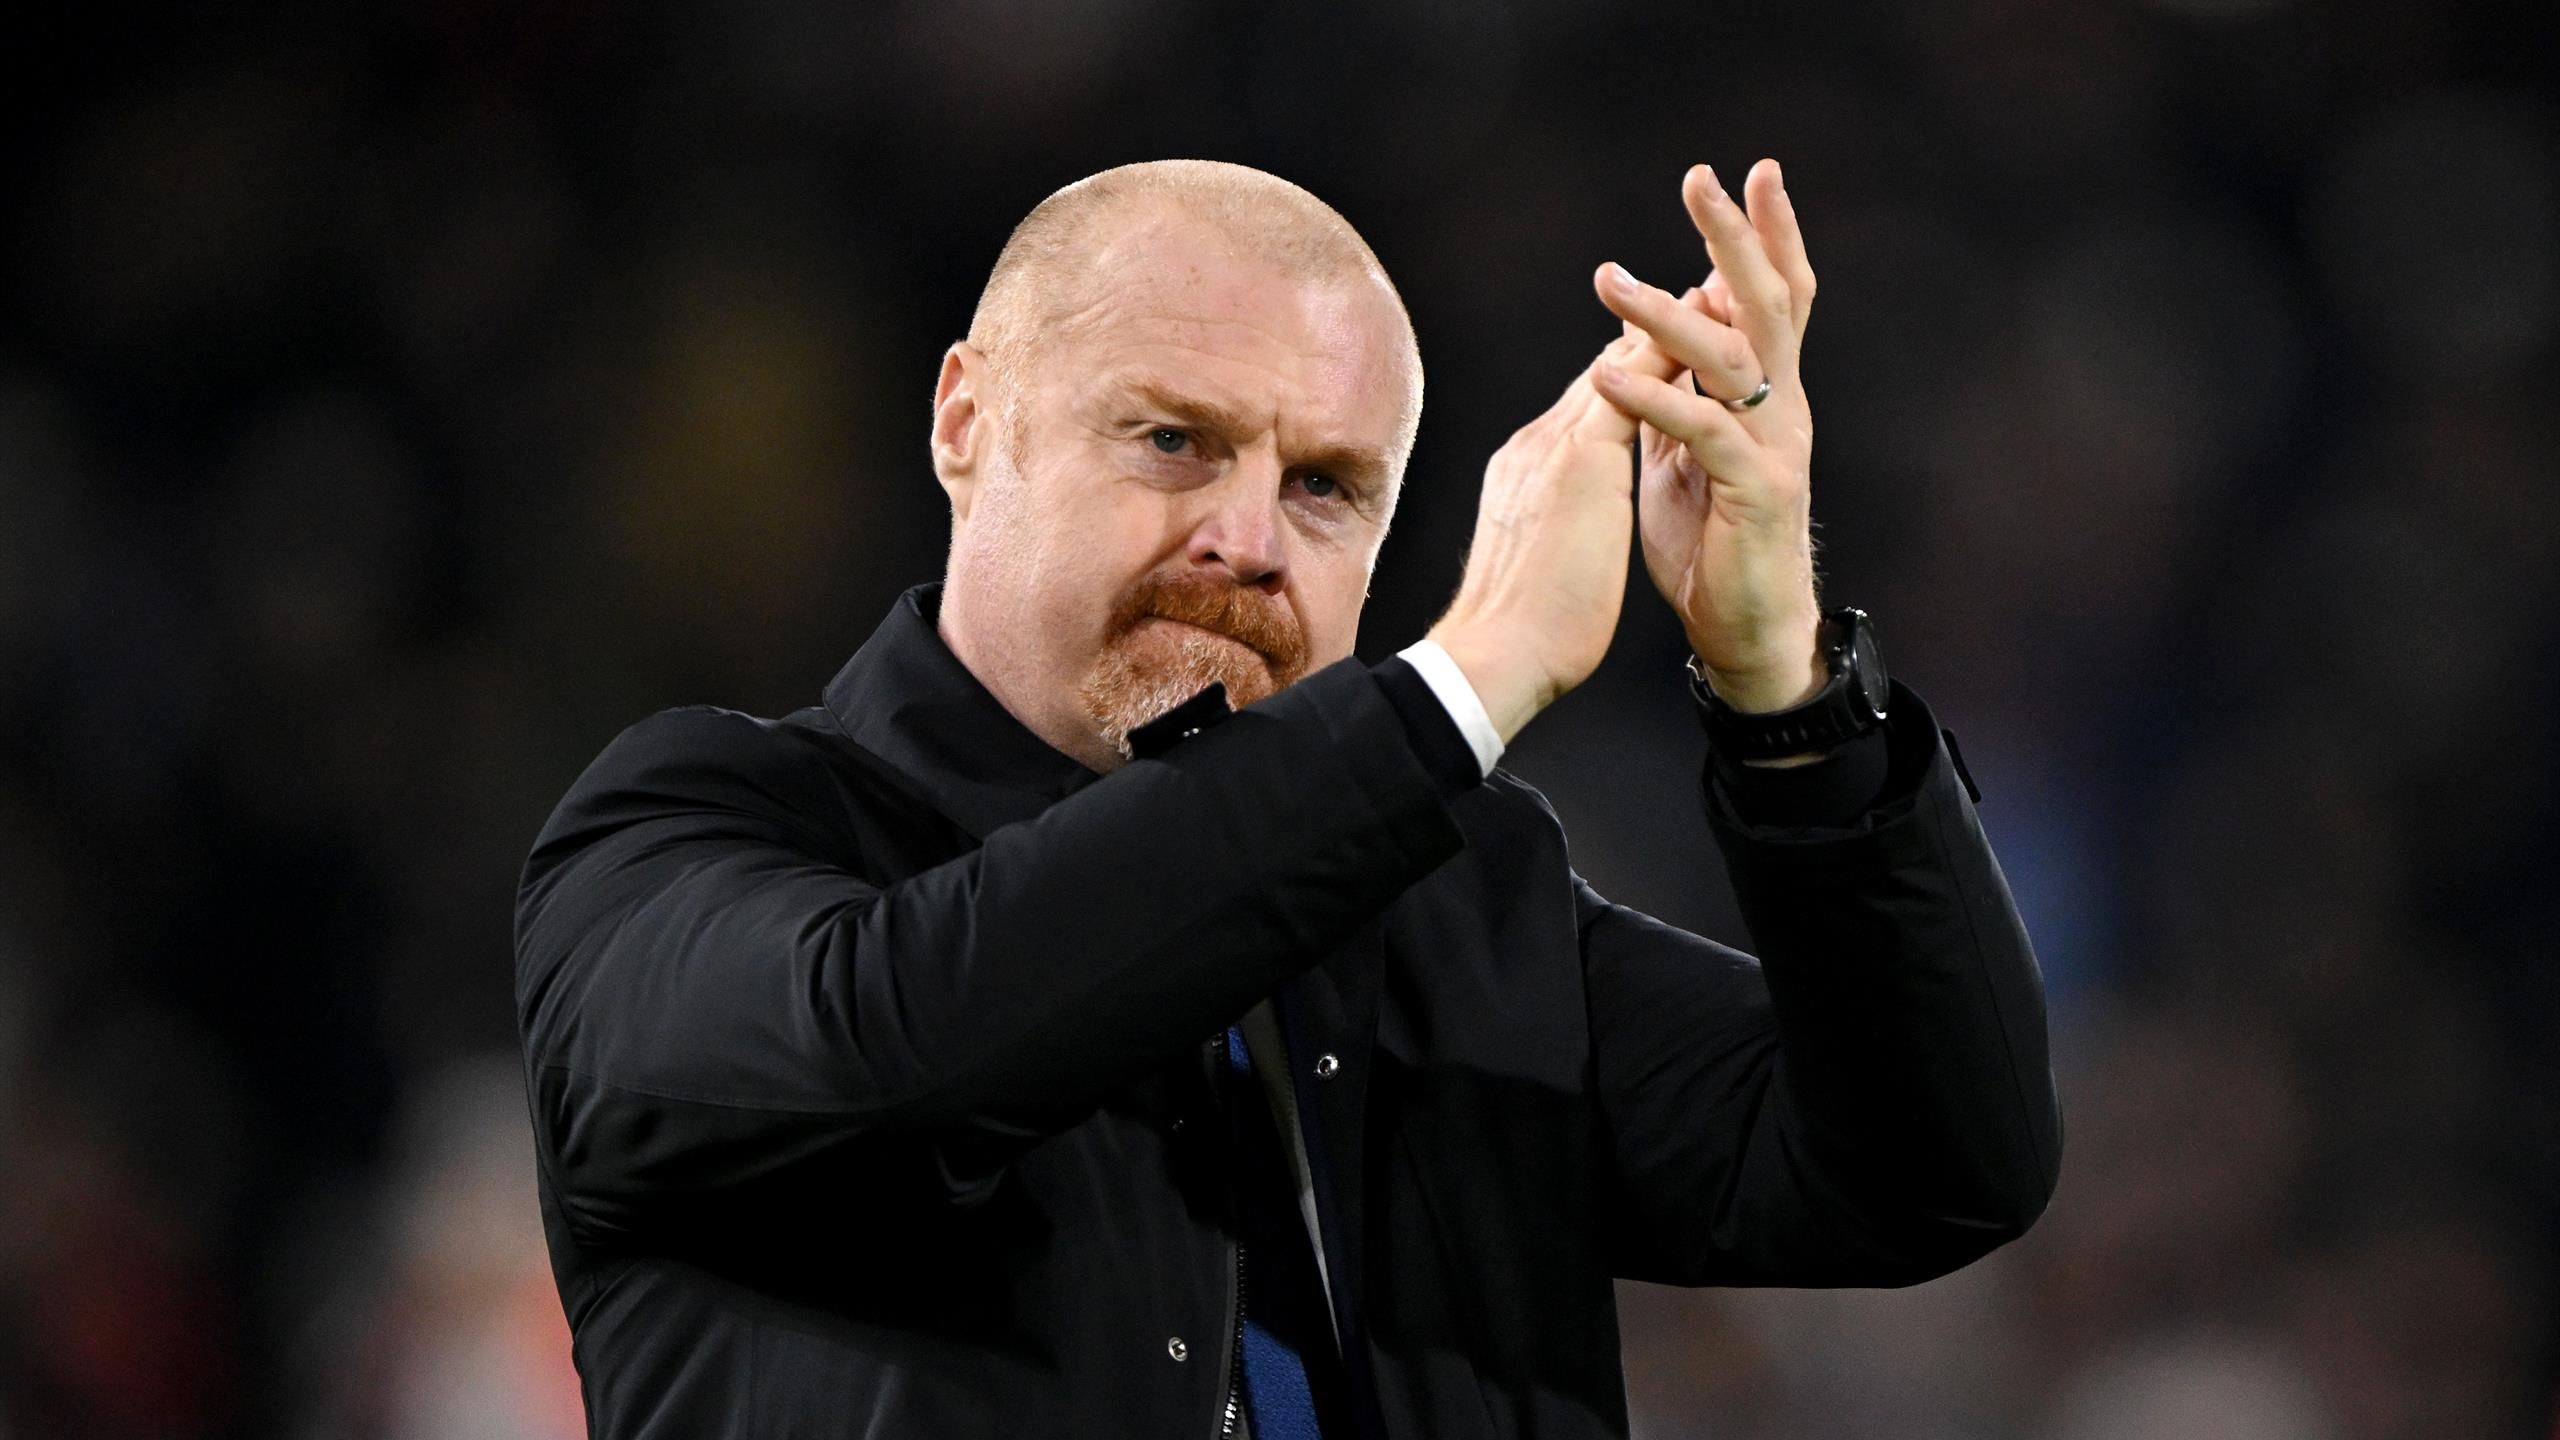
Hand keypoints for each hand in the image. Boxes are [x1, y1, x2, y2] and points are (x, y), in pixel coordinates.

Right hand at [1426, 331, 1656, 743]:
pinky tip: (1696, 335)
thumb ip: (1553, 530)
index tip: (1654, 355)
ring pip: (1613, 371)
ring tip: (1702, 296)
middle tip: (1689, 297)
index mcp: (1528, 476)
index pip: (1583, 413)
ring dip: (1658, 333)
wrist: (1495, 655)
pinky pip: (1627, 390)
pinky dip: (1660, 359)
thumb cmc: (1524, 629)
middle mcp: (1536, 448)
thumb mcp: (1543, 560)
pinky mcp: (1578, 461)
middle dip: (1642, 340)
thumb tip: (1564, 535)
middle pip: (1599, 378)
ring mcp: (1552, 448)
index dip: (1622, 381)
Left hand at [1591, 160, 1823, 714]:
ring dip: (1665, 315)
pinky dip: (1652, 400)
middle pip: (1765, 304)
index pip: (1771, 297)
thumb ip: (1682, 392)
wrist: (1746, 631)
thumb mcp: (1689, 454)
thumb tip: (1667, 331)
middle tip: (1702, 179)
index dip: (1762, 237)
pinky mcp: (1755, 492)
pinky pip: (1702, 433)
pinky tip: (1606, 376)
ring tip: (1608, 280)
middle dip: (1734, 238)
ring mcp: (1774, 447)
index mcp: (1769, 393)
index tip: (1743, 175)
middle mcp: (1783, 408)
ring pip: (1729, 359)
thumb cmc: (1715, 543)